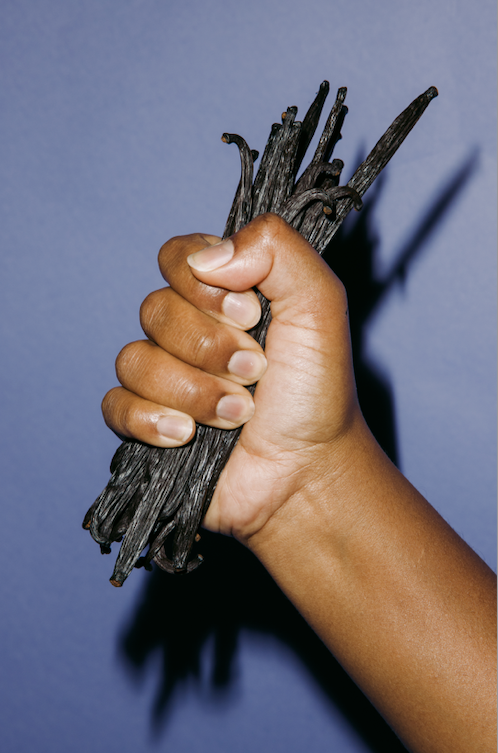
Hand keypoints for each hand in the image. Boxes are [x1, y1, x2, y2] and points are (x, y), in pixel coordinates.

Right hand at [102, 214, 366, 541]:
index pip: (179, 257)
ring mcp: (164, 377)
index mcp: (223, 295)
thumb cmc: (317, 393)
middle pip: (155, 310)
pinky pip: (115, 406)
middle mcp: (188, 330)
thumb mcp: (320, 307)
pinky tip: (187, 435)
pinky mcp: (146, 423)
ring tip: (238, 414)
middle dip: (210, 347)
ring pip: (135, 361)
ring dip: (194, 391)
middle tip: (255, 374)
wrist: (307, 471)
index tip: (251, 316)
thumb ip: (278, 251)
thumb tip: (207, 256)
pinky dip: (151, 419)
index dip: (205, 286)